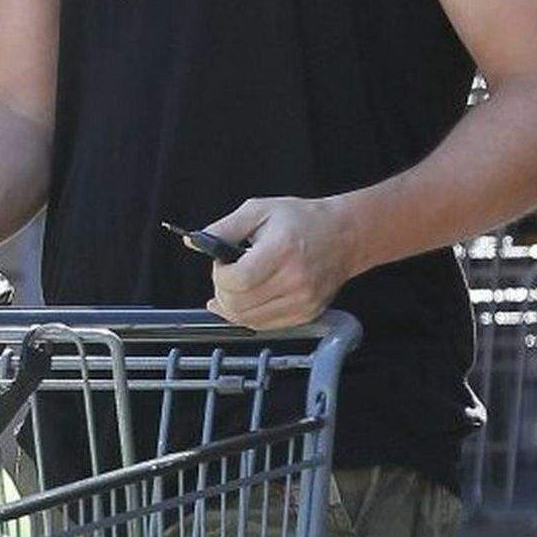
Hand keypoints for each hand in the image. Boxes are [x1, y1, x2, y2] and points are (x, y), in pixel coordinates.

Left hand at [202, 195, 356, 330]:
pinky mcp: (306, 314)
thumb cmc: (301, 219)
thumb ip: (223, 228)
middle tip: (226, 276)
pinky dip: (248, 316)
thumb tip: (192, 241)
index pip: (238, 280)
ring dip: (232, 307)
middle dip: (222, 292)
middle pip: (239, 304)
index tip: (221, 264)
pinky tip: (246, 301)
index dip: (219, 276)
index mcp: (282, 250)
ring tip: (234, 288)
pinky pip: (264, 325)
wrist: (344, 235)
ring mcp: (303, 301)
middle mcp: (295, 280)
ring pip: (249, 319)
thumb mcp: (259, 210)